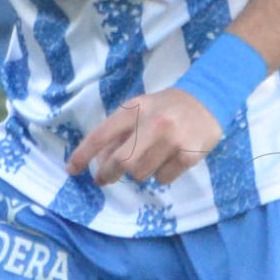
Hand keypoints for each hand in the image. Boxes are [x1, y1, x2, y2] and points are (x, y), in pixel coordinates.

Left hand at [69, 82, 225, 191]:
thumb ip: (120, 133)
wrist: (208, 99)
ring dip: (139, 173)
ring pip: (140, 174)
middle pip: (120, 162)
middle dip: (108, 174)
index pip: (102, 135)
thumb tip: (100, 162)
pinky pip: (163, 178)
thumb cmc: (166, 107)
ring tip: (148, 160)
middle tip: (104, 179)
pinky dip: (161, 175)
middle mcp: (152, 123)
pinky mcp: (189, 155)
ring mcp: (172, 140)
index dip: (83, 154)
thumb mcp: (140, 110)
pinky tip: (169, 161)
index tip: (71, 169)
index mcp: (135, 109)